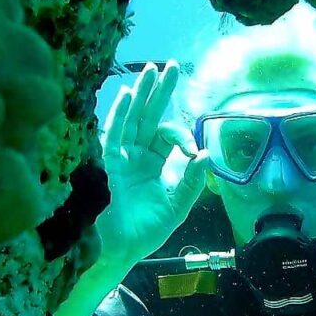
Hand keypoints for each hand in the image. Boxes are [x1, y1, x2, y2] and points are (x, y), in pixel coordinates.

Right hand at [96, 61, 209, 267]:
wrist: (124, 249)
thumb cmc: (148, 230)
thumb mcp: (178, 205)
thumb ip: (192, 181)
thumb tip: (204, 153)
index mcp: (154, 163)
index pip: (167, 135)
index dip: (180, 135)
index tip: (190, 151)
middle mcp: (138, 156)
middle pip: (149, 117)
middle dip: (160, 92)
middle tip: (169, 65)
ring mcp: (123, 159)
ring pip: (132, 120)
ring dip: (141, 95)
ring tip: (150, 70)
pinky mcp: (111, 167)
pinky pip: (115, 137)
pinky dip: (120, 117)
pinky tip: (129, 96)